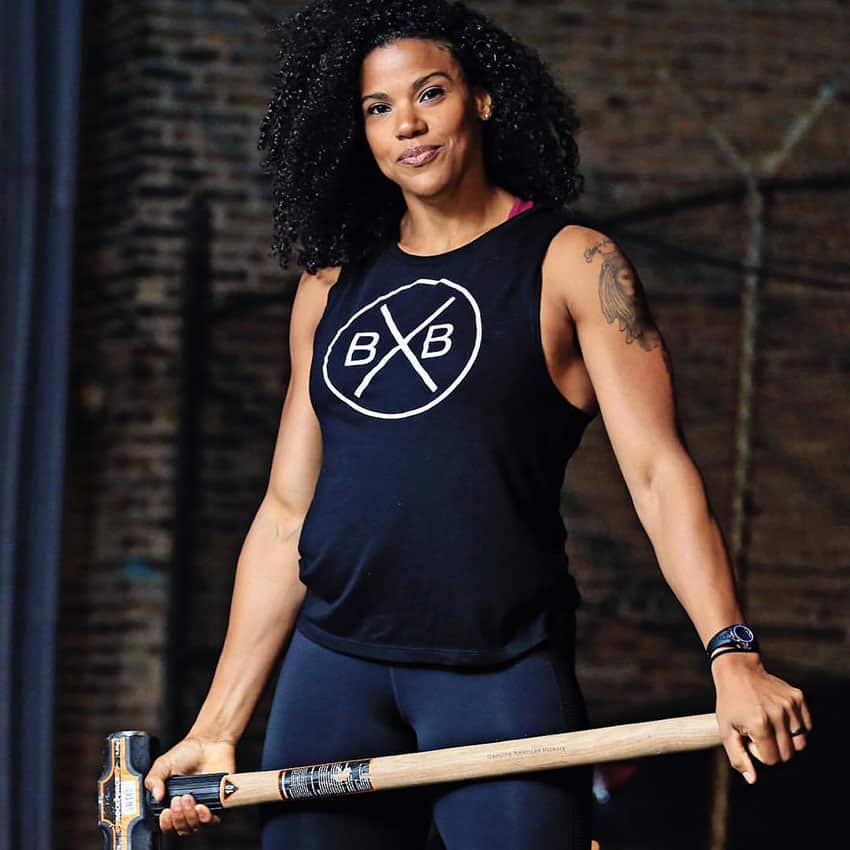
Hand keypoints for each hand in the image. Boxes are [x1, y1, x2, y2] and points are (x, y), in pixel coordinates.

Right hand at [143, 735, 235, 836]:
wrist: (209, 741)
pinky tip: (202, 807)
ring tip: (190, 799)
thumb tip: (156, 796)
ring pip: (197, 827)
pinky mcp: (219, 802)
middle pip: (183, 828)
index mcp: (173, 802)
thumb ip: (154, 779)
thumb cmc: (188, 752)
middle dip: (179, 817)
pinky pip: (214, 820)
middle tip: (179, 799)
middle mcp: (188, 807)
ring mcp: (204, 805)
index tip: (166, 812)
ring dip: (191, 818)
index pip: (168, 825)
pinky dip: (207, 818)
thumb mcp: (163, 764)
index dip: (166, 823)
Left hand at [712, 652, 812, 783]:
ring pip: (801, 742)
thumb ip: (738, 757)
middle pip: (788, 754)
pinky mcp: (798, 697)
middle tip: (759, 732)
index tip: (750, 739)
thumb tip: (752, 780)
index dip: (760, 753)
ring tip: (770, 726)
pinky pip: (807, 726)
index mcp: (759, 724)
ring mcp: (790, 705)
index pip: (772, 760)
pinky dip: (796, 727)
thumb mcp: (726, 730)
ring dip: (787, 740)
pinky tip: (780, 718)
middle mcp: (778, 714)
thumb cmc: (730, 702)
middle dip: (774, 749)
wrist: (738, 671)